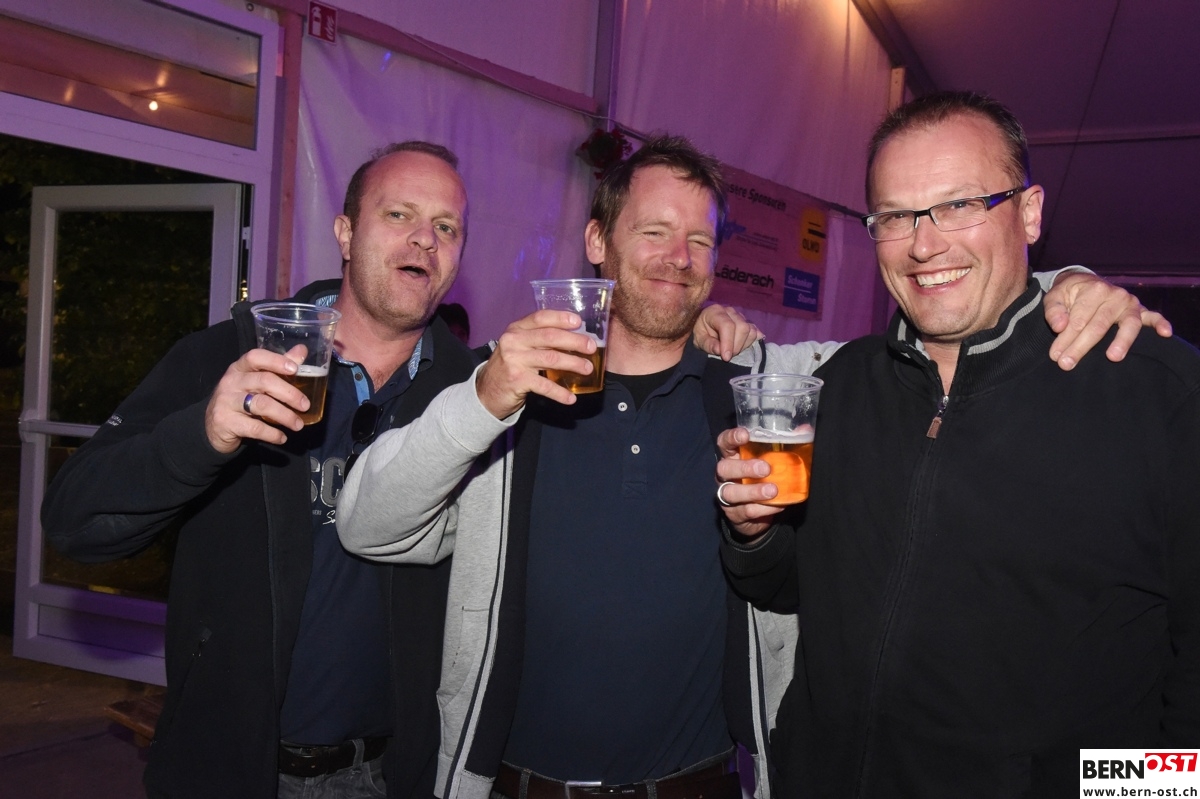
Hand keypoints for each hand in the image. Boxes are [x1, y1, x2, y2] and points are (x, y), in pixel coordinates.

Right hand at [204, 345, 309, 453]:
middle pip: (264, 381)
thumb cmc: (240, 399)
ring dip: (285, 415)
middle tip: (305, 405)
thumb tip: (302, 350)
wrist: (212, 427)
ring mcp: (226, 402)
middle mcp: (231, 382)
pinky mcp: (226, 422)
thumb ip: (277, 366)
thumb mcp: (255, 381)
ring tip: (298, 425)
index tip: (295, 369)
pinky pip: (255, 428)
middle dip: (289, 393)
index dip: (276, 361)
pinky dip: (272, 434)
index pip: (255, 357)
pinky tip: (282, 437)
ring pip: (261, 405)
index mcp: (239, 368)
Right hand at [475, 310, 596, 418]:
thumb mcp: (519, 346)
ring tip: (588, 369)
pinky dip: (560, 392)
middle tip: (591, 347)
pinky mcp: (517, 380)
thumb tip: (574, 336)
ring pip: (551, 359)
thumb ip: (538, 339)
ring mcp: (514, 360)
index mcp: (516, 329)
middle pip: (550, 337)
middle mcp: (514, 341)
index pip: (540, 317)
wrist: (486, 391)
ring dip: (573, 364)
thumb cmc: (511, 366)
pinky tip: (571, 398)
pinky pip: (544, 385)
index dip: (561, 318)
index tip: (579, 322)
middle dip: (574, 341)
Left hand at [693, 304, 761, 360]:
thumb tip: (720, 350)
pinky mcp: (748, 322)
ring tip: (733, 350)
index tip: (726, 357)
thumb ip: (708, 344)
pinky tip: (742, 346)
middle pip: (742, 327)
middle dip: (737, 346)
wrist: (705, 326)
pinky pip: (755, 332)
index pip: (727, 325)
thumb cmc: (701, 332)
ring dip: (743, 345)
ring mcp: (741, 316)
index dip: (728, 342)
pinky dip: (751, 341)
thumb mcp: (698, 340)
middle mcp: (730, 311)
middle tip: (727, 356)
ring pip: (750, 330)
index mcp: (715, 312)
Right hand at [714, 427, 784, 537]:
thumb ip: (785, 445)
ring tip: (773, 491)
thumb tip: (804, 429)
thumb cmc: (763, 479)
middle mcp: (725, 475)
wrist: (757, 513)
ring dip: (752, 491)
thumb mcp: (772, 461)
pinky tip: (777, 505)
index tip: (745, 435)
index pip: (724, 443)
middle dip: (744, 467)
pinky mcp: (734, 514)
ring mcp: (727, 496)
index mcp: (733, 457)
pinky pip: (746, 511)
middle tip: (765, 469)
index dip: (731, 438)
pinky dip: (763, 508)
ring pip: (730, 492)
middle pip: (724, 468)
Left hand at [1043, 272, 1172, 369]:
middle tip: (1067, 364)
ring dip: (1122, 341)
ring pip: (1128, 324)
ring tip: (1113, 357)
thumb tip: (1059, 326)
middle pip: (1099, 325)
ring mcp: (1130, 303)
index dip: (1065, 339)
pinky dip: (1160, 324)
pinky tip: (1165, 334)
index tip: (1055, 356)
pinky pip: (1154, 316)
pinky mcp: (1141, 310)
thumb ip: (1054, 311)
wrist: (1086, 283)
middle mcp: (1114, 295)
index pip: (1078, 319)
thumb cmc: (1069, 294)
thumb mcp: (1055, 297)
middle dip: (1081, 347)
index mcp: (1093, 290)